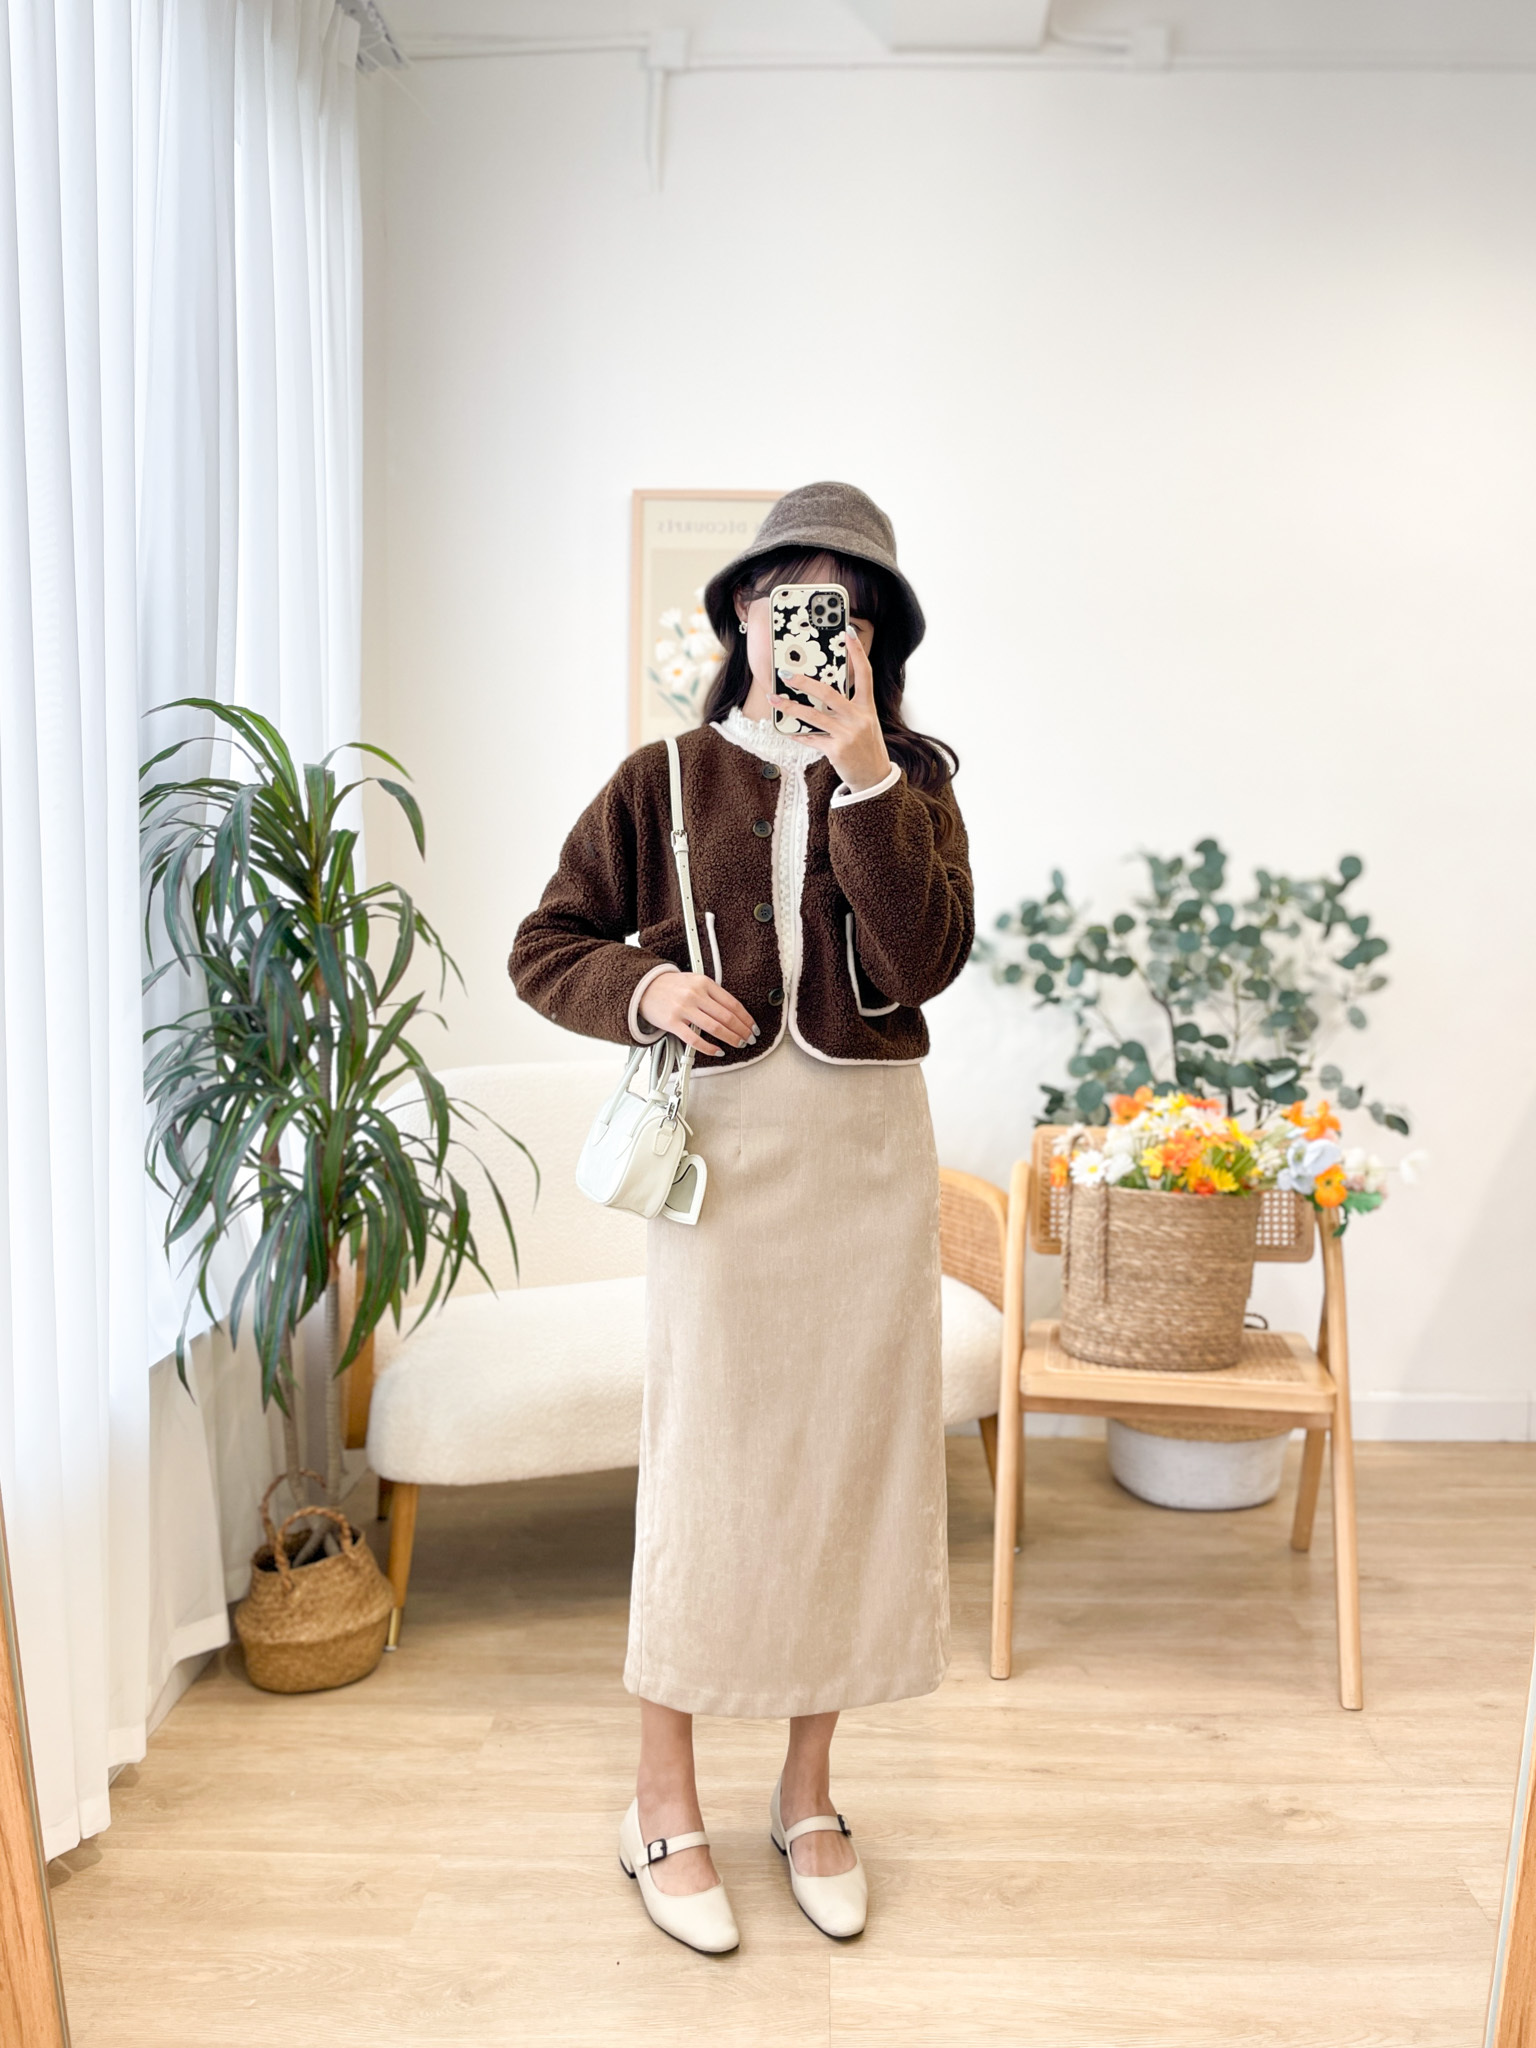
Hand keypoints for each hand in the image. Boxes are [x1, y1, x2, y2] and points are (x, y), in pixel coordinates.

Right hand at [639, 970, 758, 1055]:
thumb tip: (733, 1011)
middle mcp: (695, 995)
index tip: (753, 1027)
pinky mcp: (672, 1023)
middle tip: (749, 1038)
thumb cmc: (670, 986)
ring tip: (738, 1044)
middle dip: (742, 1030)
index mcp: (704, 983)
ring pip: (715, 1028)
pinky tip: (717, 1051)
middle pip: (727, 1017)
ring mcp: (683, 1009)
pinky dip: (709, 1047)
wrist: (643, 987)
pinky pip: (694, 1039)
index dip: (746, 1018)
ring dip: (731, 1038)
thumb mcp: (694, 981)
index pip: (732, 1003)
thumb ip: (712, 993)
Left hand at [771, 625, 891, 792]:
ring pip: (813, 716)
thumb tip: (820, 691)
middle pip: (829, 693)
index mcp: (867, 707)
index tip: (847, 632)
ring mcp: (847, 735)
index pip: (864, 673)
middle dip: (805, 682)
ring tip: (774, 698)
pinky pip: (811, 739)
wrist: (873, 778)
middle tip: (786, 673)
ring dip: (790, 706)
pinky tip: (785, 729)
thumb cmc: (866, 746)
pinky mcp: (836, 751)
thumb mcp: (864, 722)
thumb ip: (847, 706)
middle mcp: (859, 718)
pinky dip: (797, 734)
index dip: (857, 652)